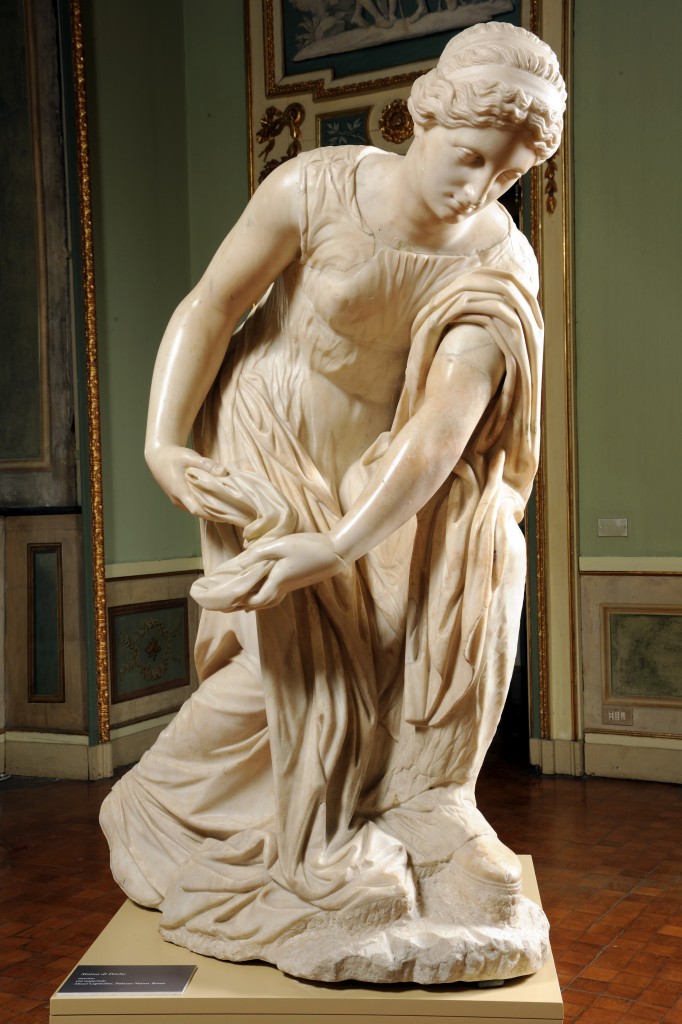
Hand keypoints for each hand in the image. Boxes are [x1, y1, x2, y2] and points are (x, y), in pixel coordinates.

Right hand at [145, 443, 226, 516]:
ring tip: (226, 503)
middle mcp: (178, 500)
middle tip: (232, 508)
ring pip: (196, 509)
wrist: (158, 457)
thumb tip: (223, 472)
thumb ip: (206, 464)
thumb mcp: (190, 457)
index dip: (212, 514)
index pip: (197, 511)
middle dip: (214, 511)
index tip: (227, 512)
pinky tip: (215, 497)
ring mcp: (178, 500)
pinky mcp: (180, 498)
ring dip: (209, 507)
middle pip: (199, 512)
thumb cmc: (174, 456)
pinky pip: (193, 504)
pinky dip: (203, 503)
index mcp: (180, 492)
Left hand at [191, 532, 346, 611]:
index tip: (227, 600)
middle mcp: (284, 586)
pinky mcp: (296, 581)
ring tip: (242, 604)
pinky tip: (263, 591)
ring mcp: (292, 585)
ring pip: (270, 600)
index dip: (242, 602)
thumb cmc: (308, 547)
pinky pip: (277, 594)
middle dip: (244, 605)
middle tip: (228, 606)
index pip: (257, 599)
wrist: (336, 552)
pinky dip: (265, 596)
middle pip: (262, 603)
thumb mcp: (282, 545)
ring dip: (255, 603)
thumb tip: (240, 563)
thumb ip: (260, 553)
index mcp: (278, 580)